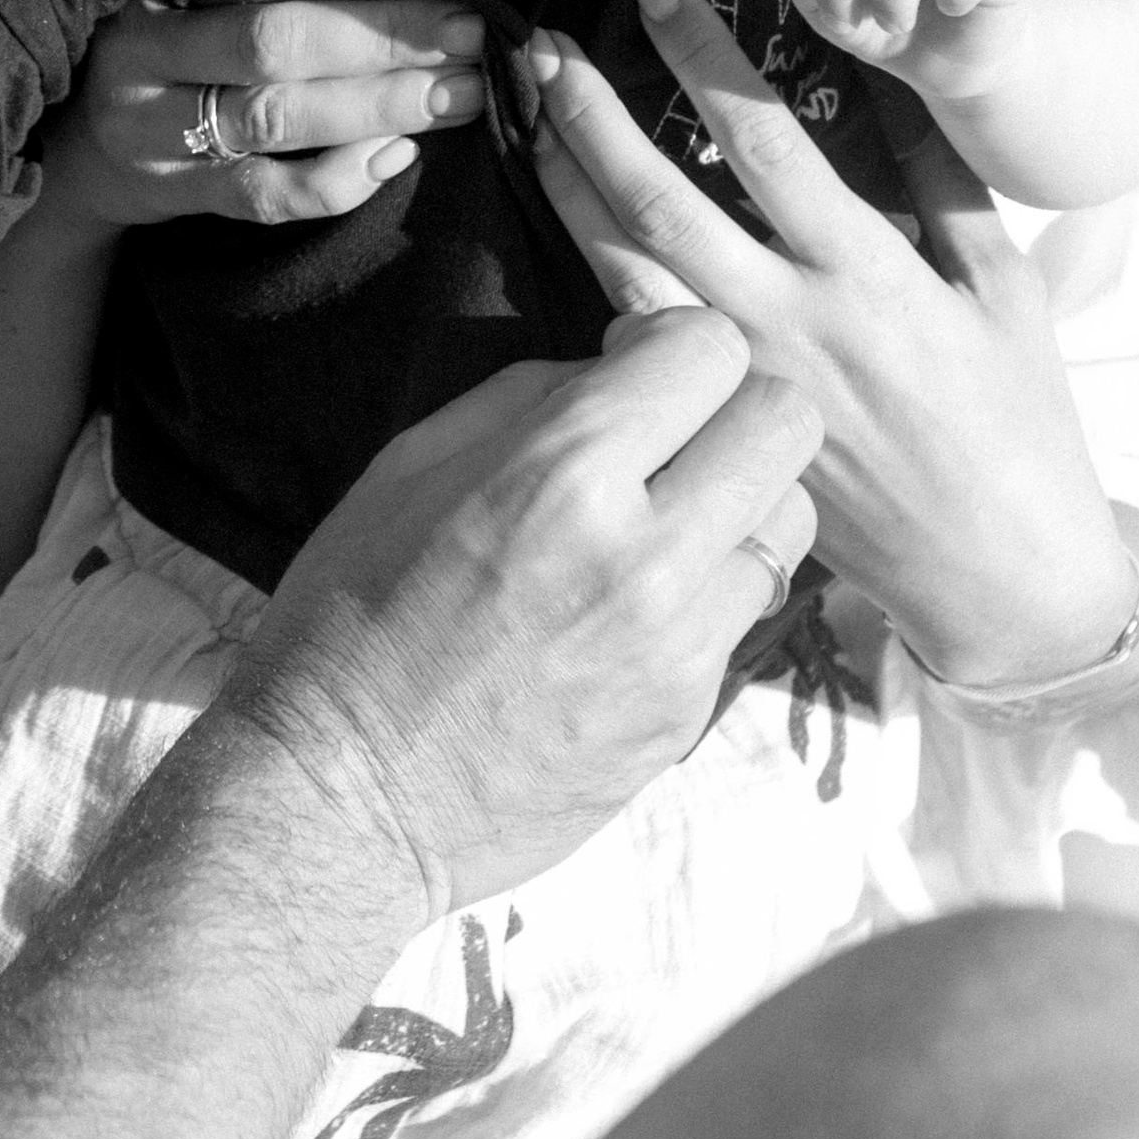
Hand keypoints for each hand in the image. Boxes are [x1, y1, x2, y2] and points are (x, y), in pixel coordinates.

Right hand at [62, 0, 488, 231]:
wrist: (70, 154)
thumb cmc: (157, 59)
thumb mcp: (181, 3)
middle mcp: (148, 55)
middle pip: (276, 42)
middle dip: (384, 38)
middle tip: (472, 35)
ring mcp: (156, 132)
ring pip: (277, 116)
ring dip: (380, 105)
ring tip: (460, 95)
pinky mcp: (174, 195)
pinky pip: (265, 195)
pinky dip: (337, 179)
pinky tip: (396, 156)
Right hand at [218, 309, 822, 922]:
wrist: (347, 796)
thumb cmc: (351, 615)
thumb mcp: (409, 466)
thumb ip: (530, 400)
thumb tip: (618, 370)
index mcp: (561, 474)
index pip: (710, 348)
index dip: (673, 342)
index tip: (633, 366)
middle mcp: (643, 555)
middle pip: (786, 421)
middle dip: (734, 404)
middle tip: (674, 434)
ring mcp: (678, 646)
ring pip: (791, 520)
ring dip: (739, 501)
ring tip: (668, 521)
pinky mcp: (688, 715)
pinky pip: (746, 612)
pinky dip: (708, 589)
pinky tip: (634, 605)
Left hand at [528, 0, 1138, 688]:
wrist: (998, 573)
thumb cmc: (1018, 422)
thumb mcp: (1006, 291)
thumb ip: (945, 184)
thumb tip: (896, 80)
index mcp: (866, 275)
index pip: (762, 140)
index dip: (700, 56)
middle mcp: (786, 324)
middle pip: (660, 200)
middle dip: (592, 115)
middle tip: (544, 45)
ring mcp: (739, 380)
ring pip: (624, 266)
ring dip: (567, 182)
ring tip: (528, 112)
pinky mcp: (716, 427)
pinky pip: (630, 339)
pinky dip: (592, 267)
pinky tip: (562, 216)